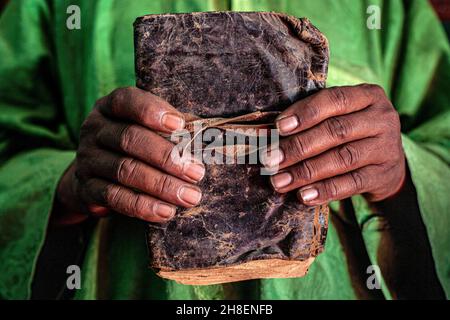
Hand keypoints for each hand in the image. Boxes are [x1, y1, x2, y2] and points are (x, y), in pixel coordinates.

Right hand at [54, 87, 204, 224]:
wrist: (95, 177)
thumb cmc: (135, 146)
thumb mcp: (150, 129)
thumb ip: (174, 127)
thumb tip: (210, 134)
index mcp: (111, 107)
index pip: (127, 101)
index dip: (152, 111)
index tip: (180, 125)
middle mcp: (94, 129)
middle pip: (129, 139)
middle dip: (167, 157)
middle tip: (196, 172)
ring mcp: (87, 159)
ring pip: (125, 170)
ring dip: (161, 186)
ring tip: (190, 196)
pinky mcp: (86, 188)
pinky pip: (115, 197)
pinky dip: (142, 206)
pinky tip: (166, 212)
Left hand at [264, 84, 405, 204]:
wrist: (389, 165)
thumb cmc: (352, 134)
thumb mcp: (341, 117)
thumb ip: (313, 120)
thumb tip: (269, 133)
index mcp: (368, 96)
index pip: (334, 100)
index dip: (305, 113)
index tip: (278, 127)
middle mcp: (382, 118)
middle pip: (335, 131)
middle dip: (298, 147)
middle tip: (270, 160)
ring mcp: (386, 147)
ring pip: (342, 159)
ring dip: (306, 172)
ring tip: (280, 182)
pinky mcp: (384, 175)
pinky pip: (352, 183)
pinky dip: (326, 190)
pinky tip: (304, 196)